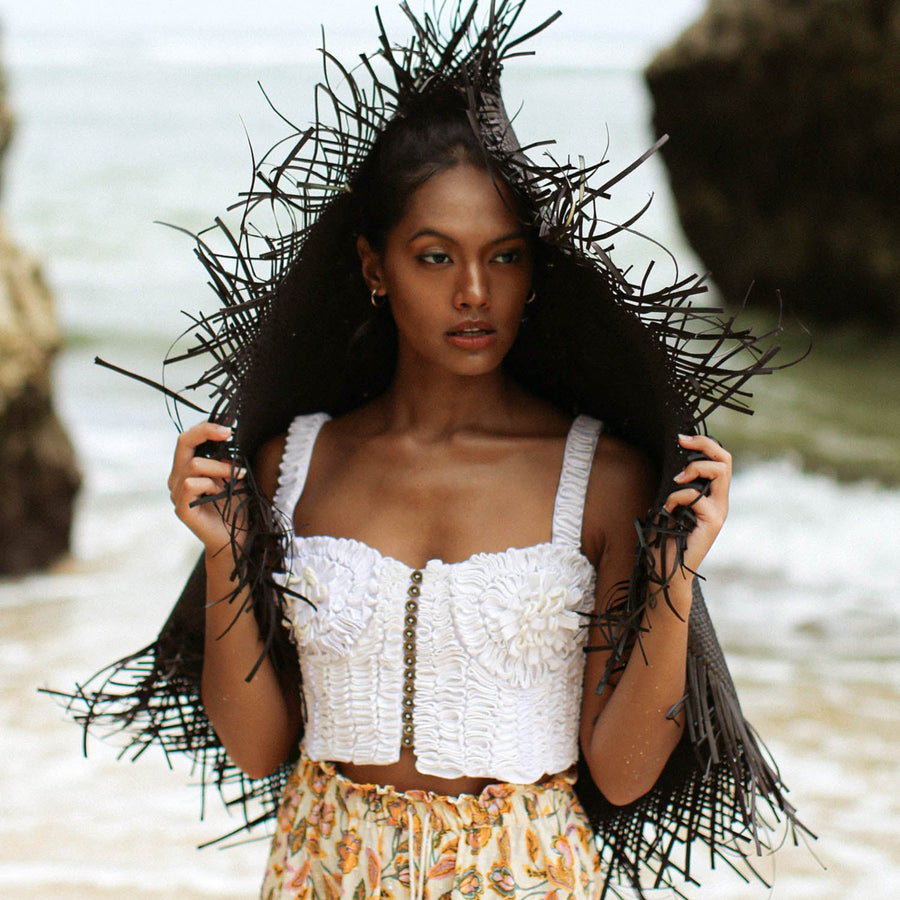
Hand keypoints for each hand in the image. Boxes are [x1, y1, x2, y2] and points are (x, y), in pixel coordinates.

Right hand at [168, 421, 246, 552]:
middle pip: (183, 442)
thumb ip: (226, 457)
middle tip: (228, 433)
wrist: (236, 537)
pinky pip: (191, 485)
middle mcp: (178, 478)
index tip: (229, 427)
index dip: (205, 428)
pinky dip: (210, 484)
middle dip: (206, 433)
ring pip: (194, 464)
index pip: (188, 438)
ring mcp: (177, 493)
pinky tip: (221, 492)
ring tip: (236, 477)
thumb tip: (227, 435)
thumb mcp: (232, 475)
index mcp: (187, 467)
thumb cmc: (235, 505)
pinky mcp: (181, 508)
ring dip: (220, 467)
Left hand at [661, 433, 731, 576]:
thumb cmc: (665, 538)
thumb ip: (678, 486)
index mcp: (712, 496)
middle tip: (682, 443)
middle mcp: (720, 502)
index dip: (705, 444)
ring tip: (675, 481)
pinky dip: (677, 497)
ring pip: (719, 472)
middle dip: (704, 445)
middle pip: (726, 460)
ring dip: (692, 470)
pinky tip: (668, 510)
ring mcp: (719, 512)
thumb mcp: (671, 504)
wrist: (666, 569)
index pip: (721, 460)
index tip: (682, 438)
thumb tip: (672, 463)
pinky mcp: (713, 522)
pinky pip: (695, 497)